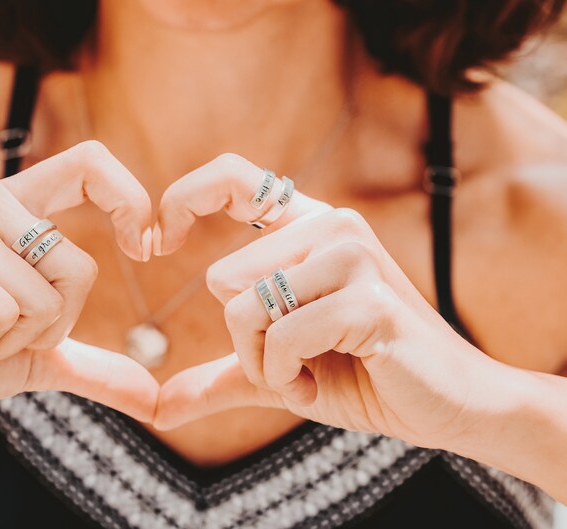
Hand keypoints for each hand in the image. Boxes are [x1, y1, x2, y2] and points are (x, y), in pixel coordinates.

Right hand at [0, 141, 157, 421]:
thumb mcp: (34, 356)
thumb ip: (93, 366)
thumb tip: (154, 400)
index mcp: (15, 208)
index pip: (89, 165)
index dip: (130, 199)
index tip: (146, 245)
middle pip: (80, 270)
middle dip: (46, 326)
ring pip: (42, 300)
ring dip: (8, 339)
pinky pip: (1, 315)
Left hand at [153, 153, 493, 448]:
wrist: (445, 406)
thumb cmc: (361, 377)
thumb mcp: (278, 371)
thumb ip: (220, 377)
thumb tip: (155, 408)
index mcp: (309, 227)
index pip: (234, 177)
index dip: (184, 198)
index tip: (156, 243)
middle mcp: (331, 226)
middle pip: (222, 280)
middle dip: (246, 342)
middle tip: (293, 362)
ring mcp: (353, 256)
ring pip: (245, 310)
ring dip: (265, 365)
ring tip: (310, 374)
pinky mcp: (369, 298)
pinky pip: (281, 339)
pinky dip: (287, 380)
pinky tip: (322, 387)